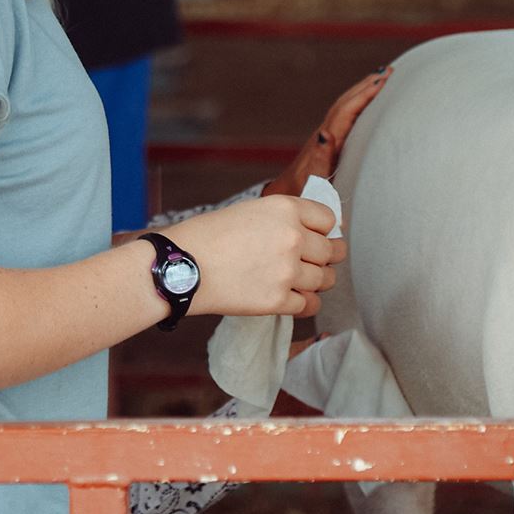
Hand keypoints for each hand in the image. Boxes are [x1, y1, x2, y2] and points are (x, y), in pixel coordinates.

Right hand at [166, 194, 345, 318]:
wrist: (182, 266)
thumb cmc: (208, 236)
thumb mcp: (250, 210)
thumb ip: (282, 219)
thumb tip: (310, 232)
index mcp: (285, 209)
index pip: (328, 219)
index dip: (324, 230)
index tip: (319, 237)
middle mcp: (292, 237)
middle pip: (331, 251)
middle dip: (327, 257)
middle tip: (317, 262)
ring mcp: (287, 271)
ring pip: (325, 280)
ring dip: (318, 281)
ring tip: (304, 281)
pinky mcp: (278, 300)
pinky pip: (309, 304)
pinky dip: (305, 303)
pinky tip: (294, 299)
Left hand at [263, 65, 392, 198]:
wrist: (288, 194)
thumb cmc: (304, 193)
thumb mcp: (313, 180)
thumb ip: (320, 159)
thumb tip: (325, 135)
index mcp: (325, 143)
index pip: (346, 112)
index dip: (364, 96)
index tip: (382, 82)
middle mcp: (325, 134)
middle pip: (345, 102)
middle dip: (366, 85)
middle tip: (389, 71)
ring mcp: (325, 136)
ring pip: (344, 105)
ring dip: (361, 90)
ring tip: (382, 77)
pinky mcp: (328, 141)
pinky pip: (345, 114)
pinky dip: (357, 102)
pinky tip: (368, 100)